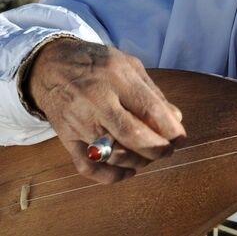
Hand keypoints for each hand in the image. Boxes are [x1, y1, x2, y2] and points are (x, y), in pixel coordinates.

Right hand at [26, 38, 185, 183]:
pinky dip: (111, 176)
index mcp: (117, 78)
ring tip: (150, 156)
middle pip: (132, 135)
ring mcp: (79, 122)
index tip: (181, 139)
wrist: (50, 65)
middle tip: (168, 150)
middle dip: (158, 149)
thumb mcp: (129, 66)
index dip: (170, 129)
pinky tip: (128, 171)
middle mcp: (97, 101)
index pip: (150, 110)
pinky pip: (89, 167)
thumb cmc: (97, 64)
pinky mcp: (67, 138)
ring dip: (139, 161)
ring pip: (113, 154)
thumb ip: (153, 93)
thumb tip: (175, 120)